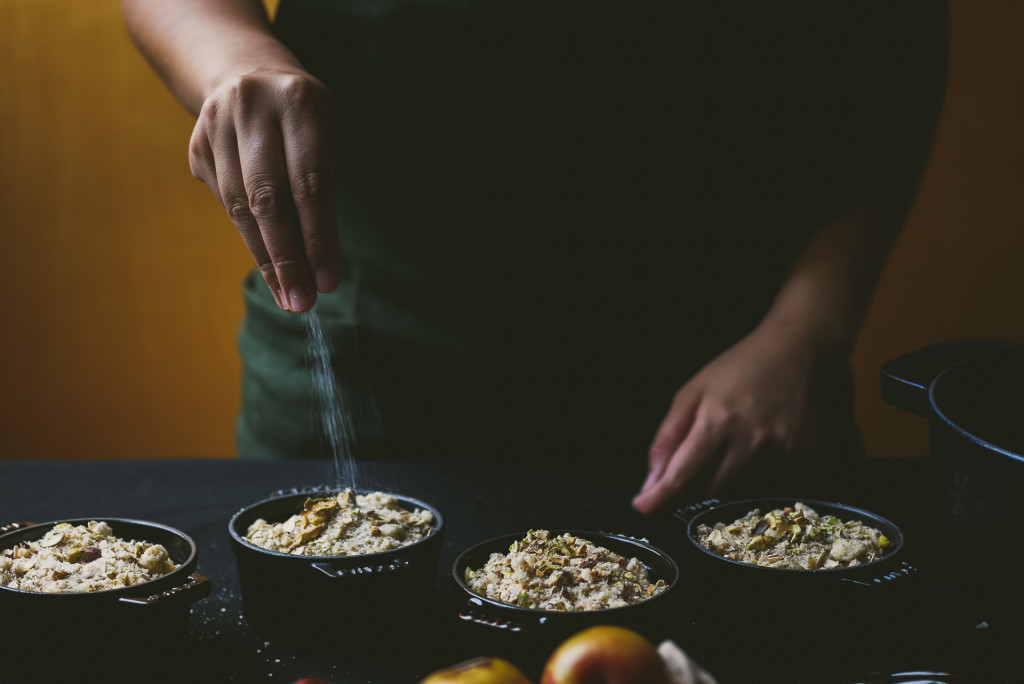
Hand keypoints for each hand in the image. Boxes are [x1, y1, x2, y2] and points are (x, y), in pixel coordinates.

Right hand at [189, 69, 341, 311]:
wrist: (244, 72)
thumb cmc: (303, 118)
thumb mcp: (326, 133)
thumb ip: (322, 186)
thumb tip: (318, 263)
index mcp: (298, 101)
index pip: (310, 182)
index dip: (319, 237)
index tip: (328, 282)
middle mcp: (252, 108)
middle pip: (268, 198)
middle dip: (287, 258)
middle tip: (303, 302)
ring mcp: (216, 126)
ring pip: (240, 207)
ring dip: (267, 259)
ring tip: (288, 296)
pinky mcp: (197, 147)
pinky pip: (226, 204)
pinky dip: (250, 239)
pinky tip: (270, 267)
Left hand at [631, 319, 843, 513]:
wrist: (801, 349)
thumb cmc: (740, 366)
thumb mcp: (694, 391)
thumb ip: (669, 436)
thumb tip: (652, 480)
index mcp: (717, 421)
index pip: (682, 475)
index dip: (659, 499)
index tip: (642, 508)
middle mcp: (751, 442)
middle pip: (709, 490)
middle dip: (691, 487)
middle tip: (689, 468)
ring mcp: (782, 453)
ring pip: (739, 490)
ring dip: (723, 478)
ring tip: (730, 444)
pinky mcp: (806, 459)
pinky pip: (771, 483)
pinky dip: (757, 473)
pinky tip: (760, 445)